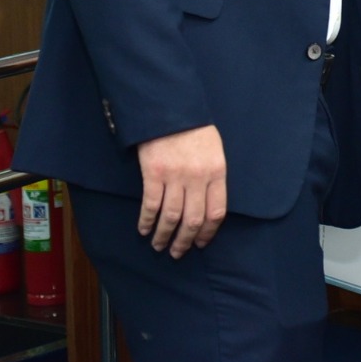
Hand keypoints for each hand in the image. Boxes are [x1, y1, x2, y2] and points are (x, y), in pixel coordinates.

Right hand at [136, 124, 226, 257]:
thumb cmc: (194, 129)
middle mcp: (198, 178)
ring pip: (171, 217)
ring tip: (159, 245)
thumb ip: (213, 177)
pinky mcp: (153, 173)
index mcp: (217, 172)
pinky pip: (151, 204)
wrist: (169, 108)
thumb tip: (207, 206)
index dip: (207, 232)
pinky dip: (146, 220)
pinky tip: (143, 229)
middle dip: (185, 241)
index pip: (216, 212)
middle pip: (193, 220)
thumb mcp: (214, 150)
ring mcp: (175, 176)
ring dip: (164, 235)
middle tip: (178, 252)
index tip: (200, 243)